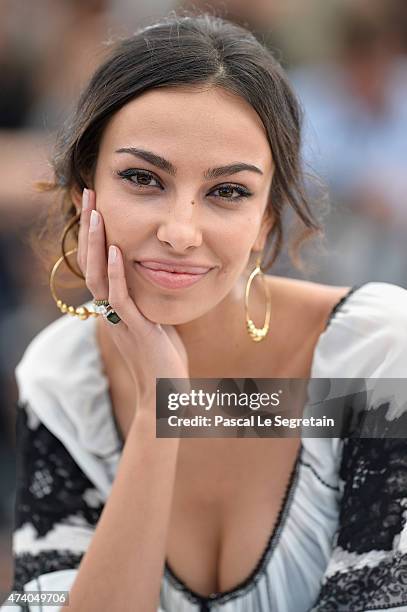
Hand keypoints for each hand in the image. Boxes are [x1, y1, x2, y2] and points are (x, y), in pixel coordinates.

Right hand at [76, 188, 189, 412]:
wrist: (165, 392)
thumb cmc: (163, 355)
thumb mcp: (154, 318)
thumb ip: (148, 296)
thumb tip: (158, 273)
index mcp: (114, 305)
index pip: (97, 262)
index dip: (94, 234)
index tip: (96, 204)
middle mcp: (110, 309)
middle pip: (91, 262)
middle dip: (90, 228)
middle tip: (89, 195)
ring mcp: (120, 319)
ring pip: (98, 276)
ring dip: (97, 244)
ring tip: (96, 214)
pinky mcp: (135, 329)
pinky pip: (119, 299)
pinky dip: (116, 275)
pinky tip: (117, 252)